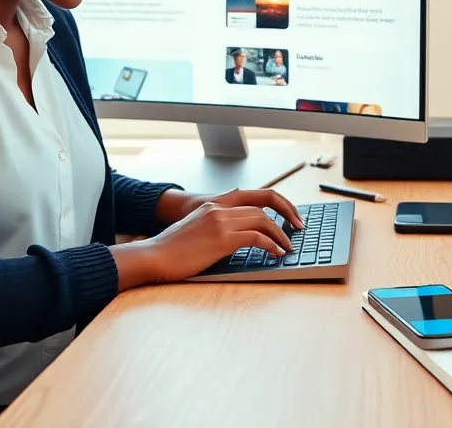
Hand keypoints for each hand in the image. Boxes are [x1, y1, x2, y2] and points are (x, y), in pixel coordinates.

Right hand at [113, 202, 296, 286]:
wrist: (154, 257)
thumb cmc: (172, 250)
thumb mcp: (197, 230)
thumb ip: (217, 227)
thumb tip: (240, 238)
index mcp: (214, 204)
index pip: (254, 195)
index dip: (277, 203)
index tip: (289, 215)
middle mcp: (219, 208)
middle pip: (263, 206)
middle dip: (286, 217)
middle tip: (298, 230)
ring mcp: (220, 221)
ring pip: (263, 221)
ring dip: (280, 235)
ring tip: (288, 247)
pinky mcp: (222, 238)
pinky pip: (257, 237)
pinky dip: (271, 245)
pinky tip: (276, 254)